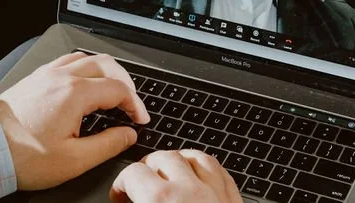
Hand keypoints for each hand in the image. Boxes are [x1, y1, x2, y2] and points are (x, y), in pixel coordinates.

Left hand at [0, 52, 149, 190]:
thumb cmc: (23, 156)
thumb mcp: (73, 160)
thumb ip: (107, 145)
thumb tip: (127, 134)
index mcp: (75, 93)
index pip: (119, 89)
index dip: (135, 104)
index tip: (139, 119)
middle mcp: (62, 76)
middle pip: (107, 64)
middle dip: (126, 82)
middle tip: (132, 102)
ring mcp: (46, 74)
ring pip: (86, 58)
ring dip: (105, 71)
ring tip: (112, 89)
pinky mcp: (34, 79)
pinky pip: (67, 61)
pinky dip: (84, 69)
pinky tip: (82, 83)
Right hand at [111, 150, 242, 202]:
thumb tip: (126, 197)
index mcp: (161, 200)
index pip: (133, 174)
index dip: (122, 183)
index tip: (121, 194)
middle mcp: (190, 191)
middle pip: (164, 157)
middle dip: (149, 167)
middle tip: (142, 183)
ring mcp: (216, 193)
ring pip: (195, 157)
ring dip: (178, 161)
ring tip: (169, 175)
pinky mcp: (233, 199)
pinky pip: (220, 170)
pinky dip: (205, 168)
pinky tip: (198, 175)